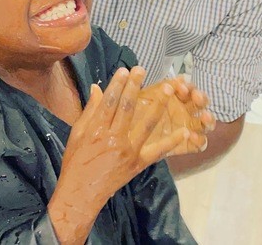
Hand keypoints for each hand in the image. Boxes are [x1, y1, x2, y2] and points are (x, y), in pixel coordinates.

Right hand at [48, 67, 188, 243]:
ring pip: (145, 125)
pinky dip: (172, 141)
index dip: (117, 84)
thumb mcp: (77, 133)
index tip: (124, 70)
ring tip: (168, 89)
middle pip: (126, 108)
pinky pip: (158, 151)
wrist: (82, 193)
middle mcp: (113, 138)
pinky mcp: (138, 163)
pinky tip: (185, 131)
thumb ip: (89, 110)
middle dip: (135, 86)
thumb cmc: (76, 160)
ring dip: (158, 105)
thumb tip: (96, 87)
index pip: (109, 101)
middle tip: (142, 69)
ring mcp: (128, 151)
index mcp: (96, 129)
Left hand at [136, 76, 215, 155]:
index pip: (189, 89)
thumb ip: (159, 88)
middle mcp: (184, 111)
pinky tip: (192, 136)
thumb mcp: (144, 97)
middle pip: (200, 104)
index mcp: (175, 97)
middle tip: (196, 97)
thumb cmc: (132, 112)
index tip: (181, 87)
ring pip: (204, 123)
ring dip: (207, 119)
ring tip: (204, 117)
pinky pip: (198, 144)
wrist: (123, 134)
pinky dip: (199, 140)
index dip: (188, 87)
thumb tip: (177, 78)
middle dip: (201, 99)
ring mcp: (186, 128)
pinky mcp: (185, 145)